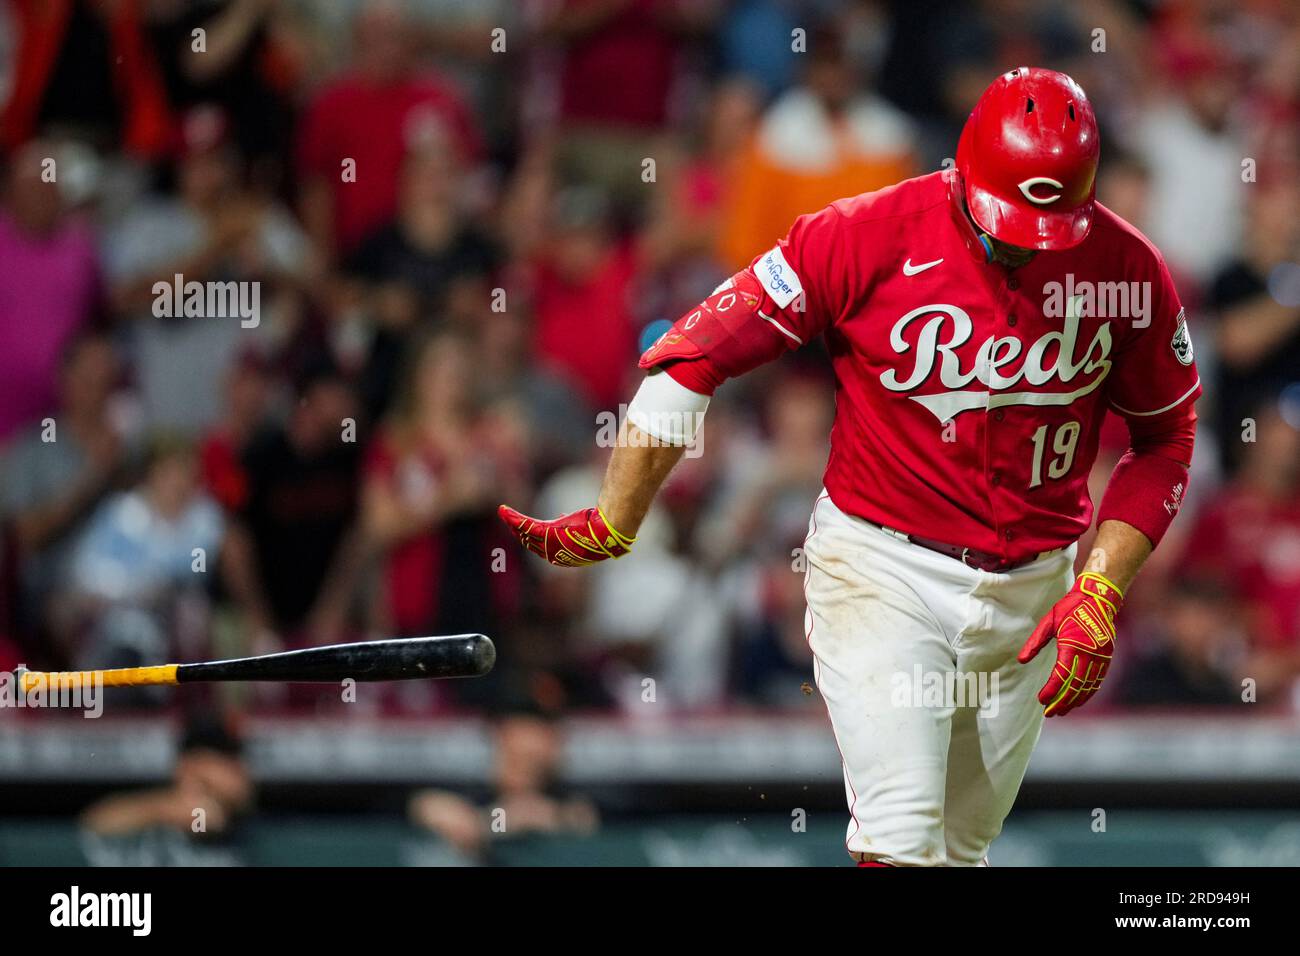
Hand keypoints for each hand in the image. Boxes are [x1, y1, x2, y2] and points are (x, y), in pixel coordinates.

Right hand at [498, 504, 633, 566]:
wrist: (607, 528)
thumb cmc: (597, 527)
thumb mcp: (578, 526)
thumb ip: (567, 525)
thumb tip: (562, 516)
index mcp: (561, 556)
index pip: (539, 547)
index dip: (529, 537)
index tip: (523, 528)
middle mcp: (553, 555)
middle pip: (529, 542)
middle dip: (517, 530)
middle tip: (510, 520)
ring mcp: (549, 545)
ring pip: (525, 533)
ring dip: (512, 522)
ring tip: (504, 513)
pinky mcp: (548, 533)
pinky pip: (526, 525)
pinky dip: (513, 518)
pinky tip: (504, 510)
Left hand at [1018, 571, 1122, 716]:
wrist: (1099, 597)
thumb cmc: (1071, 608)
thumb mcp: (1049, 622)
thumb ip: (1035, 642)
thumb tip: (1021, 660)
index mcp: (1073, 645)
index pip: (1062, 676)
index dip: (1051, 690)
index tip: (1041, 700)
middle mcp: (1090, 654)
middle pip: (1075, 686)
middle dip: (1062, 701)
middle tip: (1050, 713)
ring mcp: (1101, 657)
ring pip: (1088, 686)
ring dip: (1075, 700)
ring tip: (1063, 711)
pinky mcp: (1107, 657)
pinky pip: (1098, 680)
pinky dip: (1088, 692)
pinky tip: (1079, 700)